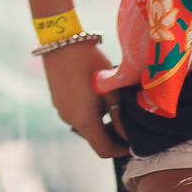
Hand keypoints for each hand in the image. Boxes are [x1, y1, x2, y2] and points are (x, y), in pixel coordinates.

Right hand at [41, 40, 128, 157]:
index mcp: (84, 121)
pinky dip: (88, 112)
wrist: (61, 41)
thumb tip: (127, 136)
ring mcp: (60, 109)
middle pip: (94, 138)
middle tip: (126, 119)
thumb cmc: (90, 63)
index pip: (104, 150)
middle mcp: (69, 119)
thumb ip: (120, 117)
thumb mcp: (112, 90)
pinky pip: (75, 113)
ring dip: (100, 122)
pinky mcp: (56, 99)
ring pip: (85, 125)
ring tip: (112, 103)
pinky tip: (95, 94)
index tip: (135, 140)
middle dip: (112, 135)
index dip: (122, 150)